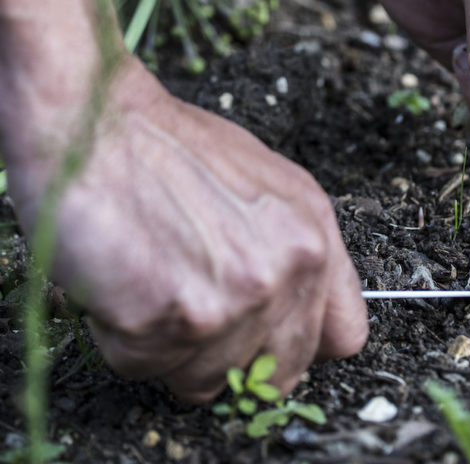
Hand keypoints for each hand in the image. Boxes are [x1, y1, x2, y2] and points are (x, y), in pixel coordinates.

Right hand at [6, 56, 367, 402]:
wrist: (94, 121)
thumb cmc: (164, 145)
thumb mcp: (261, 180)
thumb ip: (292, 247)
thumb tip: (300, 314)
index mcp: (313, 233)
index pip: (343, 336)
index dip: (299, 344)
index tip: (268, 340)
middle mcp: (285, 270)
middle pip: (275, 375)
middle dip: (229, 355)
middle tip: (187, 305)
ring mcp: (231, 301)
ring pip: (203, 381)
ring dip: (168, 345)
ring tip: (148, 276)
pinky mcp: (169, 321)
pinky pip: (141, 367)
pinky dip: (121, 336)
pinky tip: (118, 280)